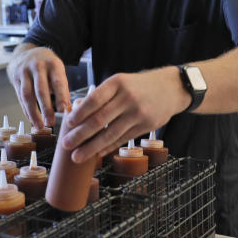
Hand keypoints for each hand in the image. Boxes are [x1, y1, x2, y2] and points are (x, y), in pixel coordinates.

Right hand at [7, 46, 69, 128]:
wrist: (27, 53)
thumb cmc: (47, 65)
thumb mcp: (58, 70)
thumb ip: (62, 88)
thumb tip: (67, 109)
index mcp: (52, 63)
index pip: (57, 81)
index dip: (60, 96)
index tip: (64, 110)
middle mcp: (37, 66)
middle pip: (41, 90)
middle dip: (46, 108)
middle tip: (51, 122)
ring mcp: (24, 72)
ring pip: (28, 95)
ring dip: (33, 113)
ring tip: (40, 125)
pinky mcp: (16, 78)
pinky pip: (20, 97)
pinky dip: (26, 110)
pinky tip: (32, 119)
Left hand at [61, 67, 188, 162]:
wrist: (171, 88)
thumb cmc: (139, 86)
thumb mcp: (121, 82)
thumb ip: (103, 96)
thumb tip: (77, 116)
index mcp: (117, 83)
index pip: (94, 100)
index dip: (79, 113)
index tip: (68, 123)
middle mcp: (127, 97)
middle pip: (99, 120)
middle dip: (80, 135)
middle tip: (66, 144)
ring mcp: (137, 113)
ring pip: (110, 134)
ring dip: (91, 147)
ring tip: (77, 156)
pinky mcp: (145, 126)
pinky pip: (122, 139)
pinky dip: (108, 147)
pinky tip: (97, 153)